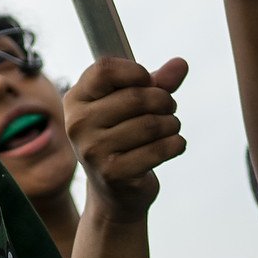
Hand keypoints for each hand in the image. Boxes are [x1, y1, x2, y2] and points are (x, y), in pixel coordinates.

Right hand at [66, 56, 188, 223]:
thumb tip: (181, 64)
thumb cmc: (122, 140)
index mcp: (76, 100)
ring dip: (172, 124)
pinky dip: (176, 144)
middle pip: (136, 97)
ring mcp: (93, 150)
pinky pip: (159, 149)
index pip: (105, 69)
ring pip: (151, 124)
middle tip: (168, 109)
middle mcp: (78, 123)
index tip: (148, 82)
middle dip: (164, 101)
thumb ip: (155, 83)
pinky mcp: (113, 173)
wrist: (114, 193)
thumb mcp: (132, 107)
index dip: (136, 72)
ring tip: (170, 128)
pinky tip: (173, 145)